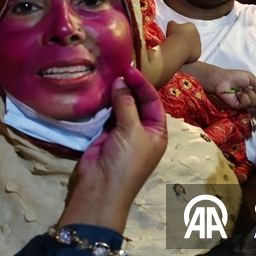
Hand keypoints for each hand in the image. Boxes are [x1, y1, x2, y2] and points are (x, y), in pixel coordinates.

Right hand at [59, 66, 167, 233]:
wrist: (101, 187)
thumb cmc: (125, 161)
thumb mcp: (131, 131)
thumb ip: (127, 104)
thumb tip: (120, 81)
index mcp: (157, 131)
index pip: (153, 100)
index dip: (142, 84)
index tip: (129, 69)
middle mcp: (142, 130)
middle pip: (137, 101)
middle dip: (129, 86)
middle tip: (116, 68)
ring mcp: (123, 132)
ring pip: (121, 106)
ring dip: (115, 93)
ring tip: (107, 74)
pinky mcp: (105, 135)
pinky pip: (106, 114)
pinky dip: (103, 103)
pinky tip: (98, 89)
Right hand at [165, 21, 201, 63]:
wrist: (180, 46)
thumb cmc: (175, 34)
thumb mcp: (171, 25)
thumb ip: (173, 24)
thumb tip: (173, 25)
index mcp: (191, 26)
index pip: (186, 27)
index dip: (180, 31)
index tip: (175, 34)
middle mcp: (197, 34)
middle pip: (191, 36)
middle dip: (185, 38)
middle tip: (177, 42)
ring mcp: (199, 44)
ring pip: (192, 45)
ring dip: (187, 46)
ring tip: (179, 49)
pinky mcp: (198, 53)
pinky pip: (193, 53)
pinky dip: (188, 53)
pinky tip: (182, 54)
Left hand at [188, 62, 255, 109]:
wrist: (223, 80)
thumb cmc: (235, 77)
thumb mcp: (250, 78)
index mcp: (254, 91)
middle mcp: (251, 98)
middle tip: (249, 87)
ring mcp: (245, 103)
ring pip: (255, 102)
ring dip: (249, 93)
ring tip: (241, 90)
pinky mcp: (239, 107)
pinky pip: (247, 103)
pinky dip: (243, 97)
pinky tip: (237, 94)